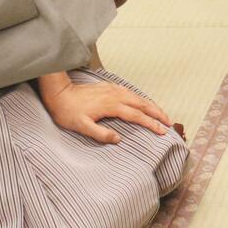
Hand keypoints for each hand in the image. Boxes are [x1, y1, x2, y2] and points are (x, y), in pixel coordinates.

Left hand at [40, 76, 173, 144]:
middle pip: (143, 104)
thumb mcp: (81, 127)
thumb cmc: (67, 112)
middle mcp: (116, 96)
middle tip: (169, 122)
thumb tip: (118, 139)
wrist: (58, 93)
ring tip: (161, 114)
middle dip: (158, 113)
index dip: (151, 124)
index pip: (137, 116)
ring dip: (151, 105)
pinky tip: (143, 103)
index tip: (162, 131)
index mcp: (112, 106)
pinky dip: (141, 99)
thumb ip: (100, 134)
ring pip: (138, 97)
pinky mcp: (109, 88)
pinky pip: (131, 93)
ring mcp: (113, 90)